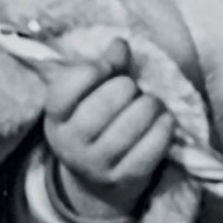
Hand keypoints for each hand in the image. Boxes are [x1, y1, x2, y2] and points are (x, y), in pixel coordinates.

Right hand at [41, 36, 174, 221]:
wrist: (98, 178)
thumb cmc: (99, 121)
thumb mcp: (92, 95)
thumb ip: (107, 66)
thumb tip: (120, 44)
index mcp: (56, 117)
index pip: (67, 86)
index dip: (93, 70)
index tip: (106, 68)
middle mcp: (70, 143)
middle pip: (108, 99)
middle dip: (128, 87)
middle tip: (131, 91)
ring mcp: (96, 164)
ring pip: (136, 119)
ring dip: (151, 104)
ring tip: (149, 105)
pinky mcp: (124, 178)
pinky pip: (155, 143)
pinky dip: (165, 126)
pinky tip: (162, 121)